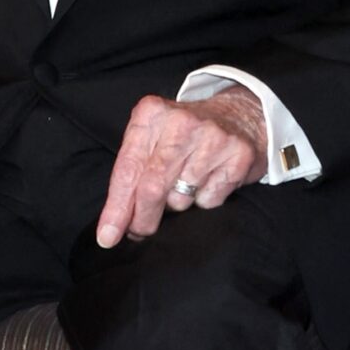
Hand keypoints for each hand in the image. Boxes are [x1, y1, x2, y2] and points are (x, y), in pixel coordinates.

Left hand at [96, 88, 267, 248]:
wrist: (240, 115)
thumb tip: (115, 223)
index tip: (108, 236)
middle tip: (139, 231)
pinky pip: (209, 202)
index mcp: (151, 114)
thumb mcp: (151, 137)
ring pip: (180, 199)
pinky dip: (204, 200)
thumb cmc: (184, 134)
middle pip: (152, 188)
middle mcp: (181, 123)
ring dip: (177, 202)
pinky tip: (209, 179)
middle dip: (142, 219)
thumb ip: (132, 171)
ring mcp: (213, 138)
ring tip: (186, 182)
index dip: (116, 207)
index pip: (128, 169)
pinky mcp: (238, 156)